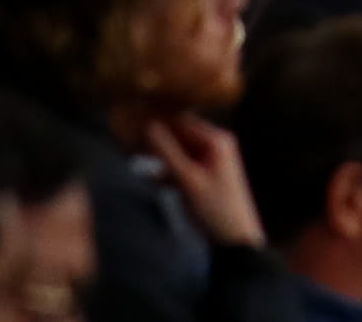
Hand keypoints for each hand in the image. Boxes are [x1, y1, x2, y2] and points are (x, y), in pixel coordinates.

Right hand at [135, 110, 263, 250]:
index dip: (158, 119)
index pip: (182, 120)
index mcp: (216, 140)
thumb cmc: (215, 209)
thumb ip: (168, 152)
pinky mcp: (204, 178)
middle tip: (126, 136)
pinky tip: (148, 177)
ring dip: (159, 155)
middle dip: (156, 137)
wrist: (235, 241)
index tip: (131, 119)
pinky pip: (181, 167)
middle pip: (180, 134)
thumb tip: (149, 125)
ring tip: (131, 153)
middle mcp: (216, 145)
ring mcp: (211, 162)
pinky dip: (166, 171)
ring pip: (178, 151)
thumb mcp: (188, 180)